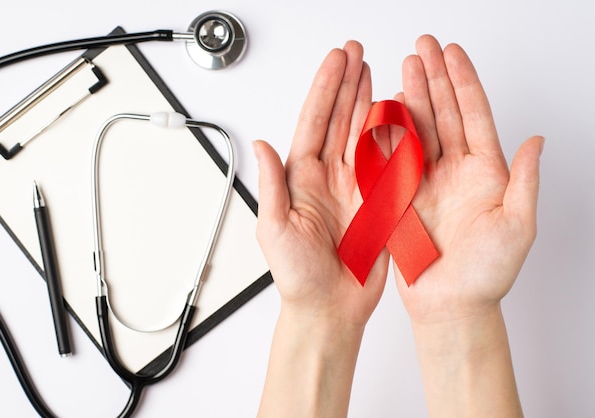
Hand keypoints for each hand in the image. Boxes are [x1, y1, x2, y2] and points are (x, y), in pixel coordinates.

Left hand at [255, 41, 386, 417]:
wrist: (328, 309)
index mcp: (302, 180)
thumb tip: (260, 145)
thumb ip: (271, 186)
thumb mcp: (274, 230)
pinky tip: (396, 114)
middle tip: (356, 54)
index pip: (314, 124)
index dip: (325, 90)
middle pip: (339, 120)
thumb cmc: (298, 277)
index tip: (336, 63)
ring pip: (363, 135)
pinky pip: (387, 163)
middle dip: (347, 84)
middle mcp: (328, 178)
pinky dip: (393, 137)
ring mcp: (354, 188)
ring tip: (373, 72)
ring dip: (368, 101)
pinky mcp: (377, 203)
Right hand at [392, 35, 542, 322]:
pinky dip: (386, 133)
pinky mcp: (399, 196)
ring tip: (403, 67)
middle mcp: (454, 171)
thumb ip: (524, 180)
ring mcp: (425, 181)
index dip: (463, 82)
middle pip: (443, 114)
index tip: (451, 53)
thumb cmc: (487, 273)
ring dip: (410, 97)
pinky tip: (383, 109)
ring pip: (416, 130)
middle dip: (433, 78)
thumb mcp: (518, 225)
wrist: (450, 304)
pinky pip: (392, 158)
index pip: (473, 115)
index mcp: (484, 172)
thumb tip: (536, 141)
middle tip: (422, 47)